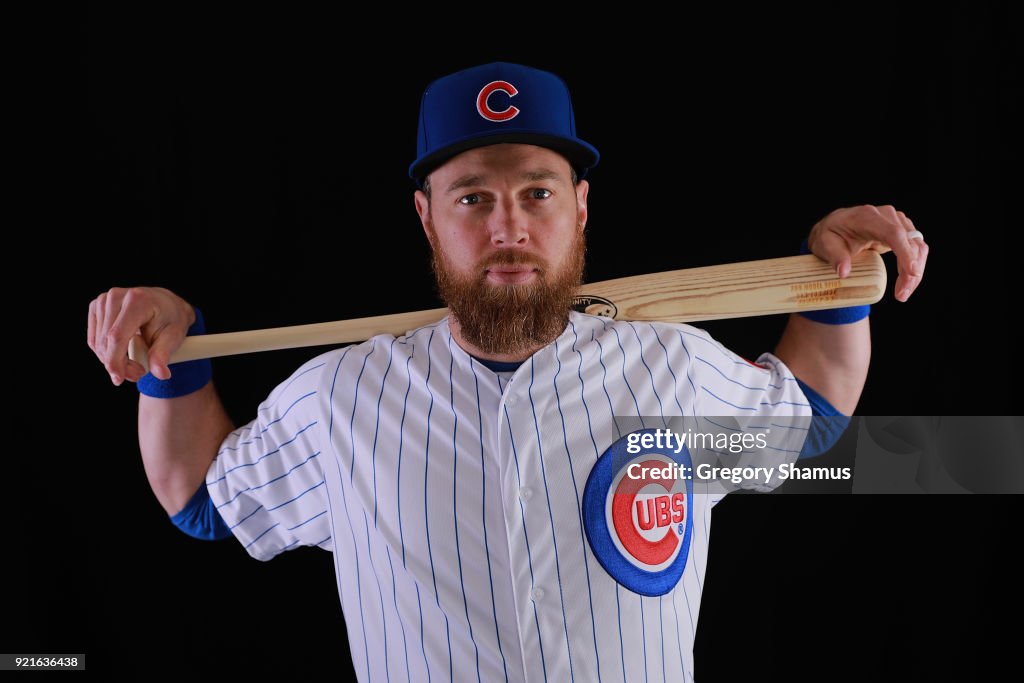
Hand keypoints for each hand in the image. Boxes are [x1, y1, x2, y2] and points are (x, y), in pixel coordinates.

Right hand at [87, 287, 195, 385]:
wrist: (166, 304)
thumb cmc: (171, 319)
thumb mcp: (174, 336)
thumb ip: (163, 355)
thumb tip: (161, 373)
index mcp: (137, 300)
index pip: (117, 336)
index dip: (115, 360)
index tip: (119, 379)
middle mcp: (116, 297)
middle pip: (106, 342)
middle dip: (119, 365)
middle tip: (138, 373)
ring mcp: (103, 300)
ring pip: (98, 343)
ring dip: (113, 361)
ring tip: (135, 364)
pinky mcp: (96, 307)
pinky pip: (94, 340)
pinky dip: (106, 353)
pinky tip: (122, 354)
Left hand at [807, 205, 928, 301]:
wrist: (834, 226)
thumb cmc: (829, 235)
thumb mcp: (824, 245)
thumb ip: (835, 257)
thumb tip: (843, 273)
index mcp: (867, 217)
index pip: (893, 233)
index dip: (905, 252)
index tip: (911, 272)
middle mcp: (887, 215)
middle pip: (909, 242)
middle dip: (910, 270)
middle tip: (901, 295)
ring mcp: (897, 221)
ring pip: (917, 246)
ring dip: (915, 271)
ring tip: (903, 294)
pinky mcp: (902, 230)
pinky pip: (916, 248)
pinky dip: (915, 266)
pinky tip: (907, 283)